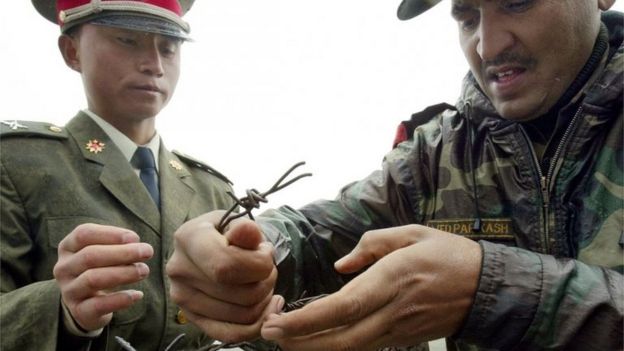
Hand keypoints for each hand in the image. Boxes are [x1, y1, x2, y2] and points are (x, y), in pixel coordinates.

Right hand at [53, 224, 153, 330]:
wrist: (87, 304)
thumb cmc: (101, 268)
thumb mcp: (104, 251)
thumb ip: (118, 244)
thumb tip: (136, 243)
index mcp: (68, 247)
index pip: (84, 234)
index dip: (111, 234)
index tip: (135, 238)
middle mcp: (64, 268)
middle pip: (90, 255)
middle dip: (122, 252)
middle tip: (148, 252)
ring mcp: (69, 291)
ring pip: (93, 279)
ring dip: (123, 273)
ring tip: (144, 270)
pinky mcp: (79, 311)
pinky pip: (98, 305)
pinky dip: (120, 299)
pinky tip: (138, 294)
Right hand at [166, 211, 281, 342]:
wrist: (210, 244)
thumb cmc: (226, 232)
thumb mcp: (236, 222)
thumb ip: (245, 229)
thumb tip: (248, 231)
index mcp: (188, 238)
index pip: (226, 266)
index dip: (258, 265)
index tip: (266, 252)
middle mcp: (179, 269)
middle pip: (239, 293)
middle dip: (267, 282)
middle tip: (268, 269)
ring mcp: (182, 296)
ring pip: (242, 315)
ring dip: (264, 300)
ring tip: (262, 282)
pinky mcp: (191, 316)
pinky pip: (229, 334)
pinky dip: (256, 325)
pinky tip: (266, 308)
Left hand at [261, 224, 481, 350]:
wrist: (487, 288)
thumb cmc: (449, 255)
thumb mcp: (412, 234)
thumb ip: (371, 246)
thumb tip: (340, 266)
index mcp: (392, 280)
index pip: (343, 307)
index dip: (307, 321)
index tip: (278, 322)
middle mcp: (392, 311)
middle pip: (340, 340)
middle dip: (300, 342)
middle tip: (269, 333)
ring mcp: (397, 330)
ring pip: (349, 349)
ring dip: (314, 347)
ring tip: (285, 335)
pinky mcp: (401, 339)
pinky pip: (363, 347)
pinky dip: (335, 346)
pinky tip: (316, 336)